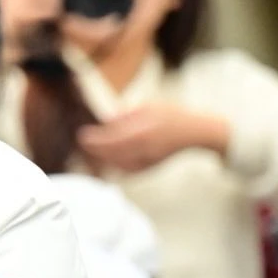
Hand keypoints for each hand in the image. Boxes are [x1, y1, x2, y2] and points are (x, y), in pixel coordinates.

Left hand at [76, 102, 230, 172]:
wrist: (195, 132)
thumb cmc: (172, 115)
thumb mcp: (148, 106)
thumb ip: (126, 114)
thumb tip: (106, 120)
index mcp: (143, 131)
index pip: (112, 139)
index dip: (95, 139)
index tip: (82, 135)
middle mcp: (144, 148)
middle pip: (112, 154)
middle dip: (94, 150)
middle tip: (83, 143)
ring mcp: (148, 160)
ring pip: (118, 165)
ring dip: (103, 159)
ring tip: (92, 151)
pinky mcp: (150, 167)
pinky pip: (128, 171)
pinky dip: (116, 166)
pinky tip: (108, 160)